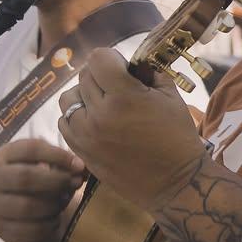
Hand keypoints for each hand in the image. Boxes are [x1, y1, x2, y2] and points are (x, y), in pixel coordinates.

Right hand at [0, 139, 85, 241]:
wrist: (25, 214)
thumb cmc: (41, 181)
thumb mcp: (50, 166)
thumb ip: (66, 164)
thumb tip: (82, 169)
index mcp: (5, 155)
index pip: (30, 150)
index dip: (58, 156)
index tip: (79, 165)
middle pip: (25, 177)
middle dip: (56, 181)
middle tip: (75, 183)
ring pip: (26, 206)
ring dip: (53, 204)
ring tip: (64, 201)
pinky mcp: (1, 228)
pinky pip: (29, 229)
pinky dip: (48, 225)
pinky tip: (55, 219)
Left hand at [57, 48, 205, 213]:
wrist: (175, 183)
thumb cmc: (177, 137)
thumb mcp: (171, 96)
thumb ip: (150, 73)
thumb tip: (134, 64)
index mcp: (124, 96)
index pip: (98, 58)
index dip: (112, 58)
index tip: (124, 69)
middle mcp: (100, 114)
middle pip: (84, 76)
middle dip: (102, 76)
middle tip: (118, 88)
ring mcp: (87, 135)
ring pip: (68, 98)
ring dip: (83, 96)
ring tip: (102, 104)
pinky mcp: (82, 152)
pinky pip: (64, 123)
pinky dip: (76, 118)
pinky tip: (94, 121)